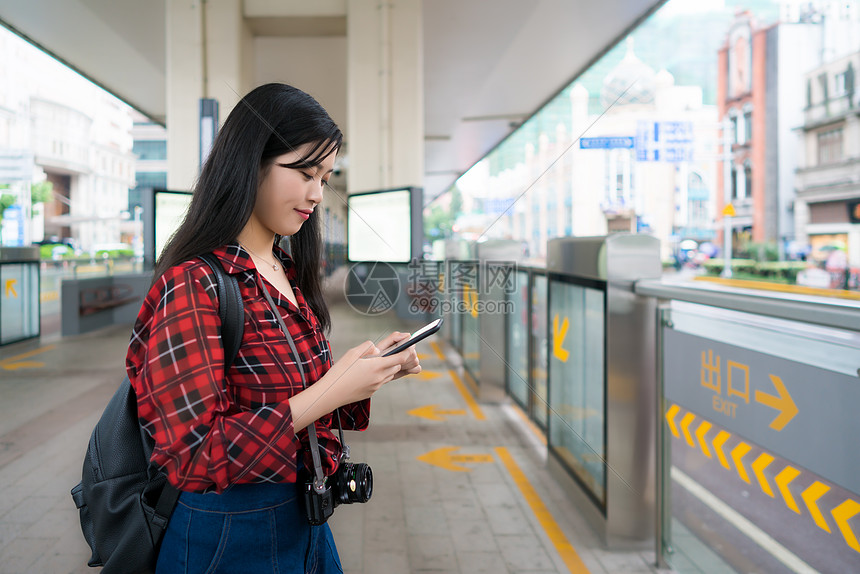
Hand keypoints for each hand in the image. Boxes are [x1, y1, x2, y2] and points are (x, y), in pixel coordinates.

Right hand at [290, 338, 420, 428]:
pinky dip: (380, 376)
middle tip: (393, 351)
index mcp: (376, 366)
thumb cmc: (339, 373)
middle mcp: (379, 377)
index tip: (410, 346)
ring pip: (390, 374)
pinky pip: (381, 382)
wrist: (331, 394)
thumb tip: (378, 348)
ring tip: (378, 362)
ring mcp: (376, 386)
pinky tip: (368, 373)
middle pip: (397, 366)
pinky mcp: (371, 392)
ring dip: (389, 367)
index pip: (400, 358)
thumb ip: (367, 347)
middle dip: (397, 359)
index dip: (407, 351)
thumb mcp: (352, 353)